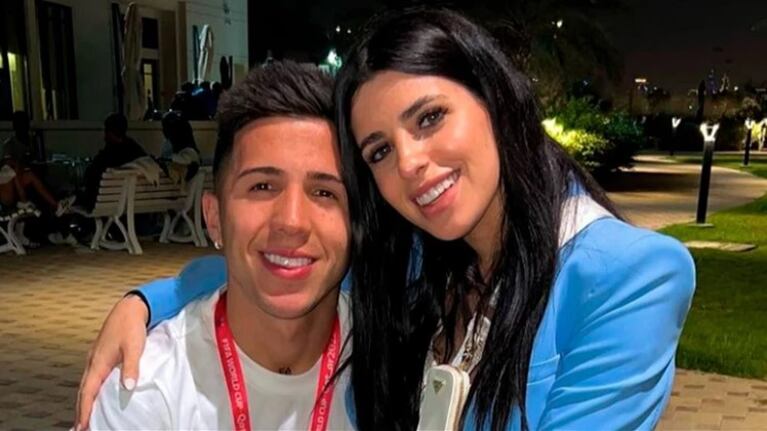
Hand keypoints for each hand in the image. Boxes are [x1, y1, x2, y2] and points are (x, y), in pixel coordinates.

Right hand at [74, 294, 148, 429]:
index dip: (84, 410)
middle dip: (80, 410)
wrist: (130, 308)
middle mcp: (93, 362)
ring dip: (84, 401)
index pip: (88, 392)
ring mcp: (95, 358)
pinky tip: (95, 394)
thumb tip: (128, 386)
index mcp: (98, 362)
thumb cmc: (131, 326)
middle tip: (80, 428)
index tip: (82, 426)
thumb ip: (131, 367)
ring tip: (84, 416)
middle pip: (82, 391)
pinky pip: (91, 377)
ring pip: (86, 384)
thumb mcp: (134, 347)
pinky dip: (90, 390)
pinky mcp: (101, 354)